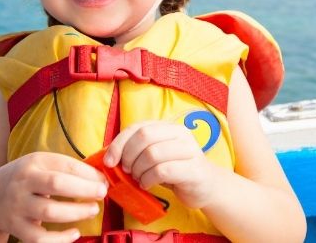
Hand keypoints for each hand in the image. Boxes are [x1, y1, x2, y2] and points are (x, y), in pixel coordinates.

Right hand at [0, 152, 107, 242]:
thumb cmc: (26, 178)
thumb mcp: (41, 164)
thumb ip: (66, 168)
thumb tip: (100, 177)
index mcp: (34, 162)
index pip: (65, 165)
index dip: (88, 174)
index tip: (103, 180)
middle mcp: (24, 182)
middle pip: (57, 184)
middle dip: (84, 189)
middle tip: (101, 194)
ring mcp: (18, 206)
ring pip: (49, 211)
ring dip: (75, 212)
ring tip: (92, 210)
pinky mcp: (16, 227)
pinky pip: (40, 238)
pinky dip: (60, 239)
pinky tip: (74, 233)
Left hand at [103, 121, 219, 208]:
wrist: (206, 187)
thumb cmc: (176, 171)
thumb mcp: (156, 156)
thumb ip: (138, 151)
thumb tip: (109, 156)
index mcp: (168, 127)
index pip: (138, 127)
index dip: (119, 143)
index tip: (109, 161)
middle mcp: (180, 134)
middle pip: (144, 136)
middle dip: (128, 156)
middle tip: (126, 171)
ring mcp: (189, 150)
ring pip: (152, 154)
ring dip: (138, 170)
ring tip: (138, 179)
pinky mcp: (193, 170)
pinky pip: (163, 171)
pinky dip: (148, 179)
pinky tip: (147, 184)